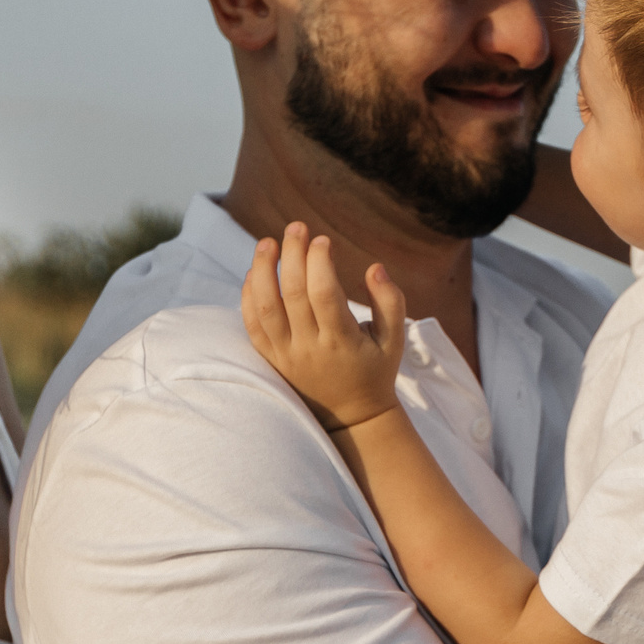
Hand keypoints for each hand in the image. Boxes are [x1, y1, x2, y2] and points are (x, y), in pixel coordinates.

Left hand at [239, 222, 406, 431]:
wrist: (352, 416)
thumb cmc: (376, 370)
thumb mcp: (395, 339)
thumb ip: (390, 301)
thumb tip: (374, 267)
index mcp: (342, 341)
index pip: (324, 294)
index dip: (320, 262)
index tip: (323, 240)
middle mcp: (310, 349)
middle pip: (293, 294)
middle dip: (292, 254)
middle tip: (296, 227)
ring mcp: (287, 356)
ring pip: (265, 308)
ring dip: (262, 271)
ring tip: (267, 242)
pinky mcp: (272, 360)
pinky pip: (252, 327)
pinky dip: (248, 297)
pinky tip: (255, 273)